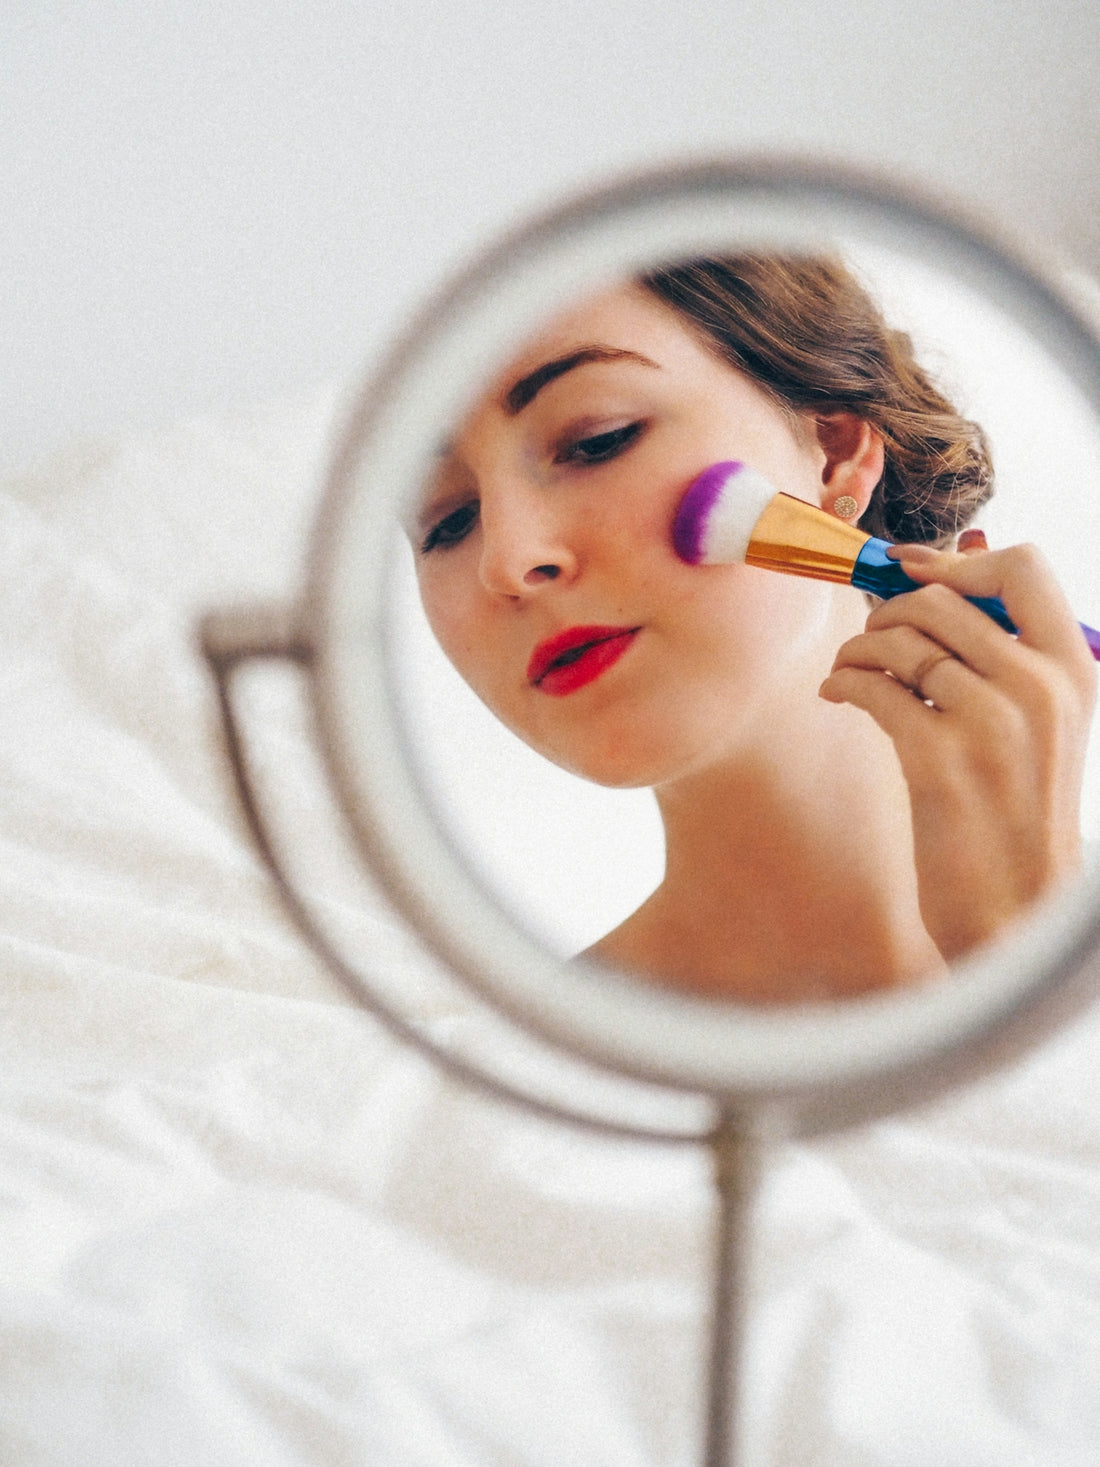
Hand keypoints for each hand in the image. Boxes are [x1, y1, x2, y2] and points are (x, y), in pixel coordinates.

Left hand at [819, 533, 1096, 960]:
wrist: (1016, 908)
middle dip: (887, 611)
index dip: (953, 562)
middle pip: (940, 600)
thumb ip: (1006, 644)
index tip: (908, 570)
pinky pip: (873, 688)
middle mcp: (1039, 689)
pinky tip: (836, 693)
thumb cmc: (1016, 809)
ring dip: (858, 647)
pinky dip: (842, 681)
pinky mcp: (941, 762)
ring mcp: (992, 725)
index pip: (1023, 568)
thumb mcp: (1038, 721)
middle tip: (869, 637)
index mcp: (1073, 670)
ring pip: (900, 641)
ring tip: (848, 669)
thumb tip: (960, 551)